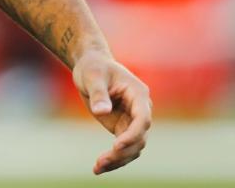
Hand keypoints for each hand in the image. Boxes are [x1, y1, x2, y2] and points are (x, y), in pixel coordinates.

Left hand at [71, 50, 151, 174]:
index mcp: (138, 94)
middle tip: (101, 161)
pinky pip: (123, 148)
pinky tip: (98, 168)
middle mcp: (140, 109)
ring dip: (118, 160)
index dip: (133, 133)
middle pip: (139, 137)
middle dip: (122, 152)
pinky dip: (113, 159)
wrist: (91, 66)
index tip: (117, 145)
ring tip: (98, 168)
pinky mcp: (122, 128)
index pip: (143, 118)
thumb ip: (98, 93)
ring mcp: (132, 120)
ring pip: (133, 147)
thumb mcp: (93, 76)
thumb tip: (101, 111)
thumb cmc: (94, 67)